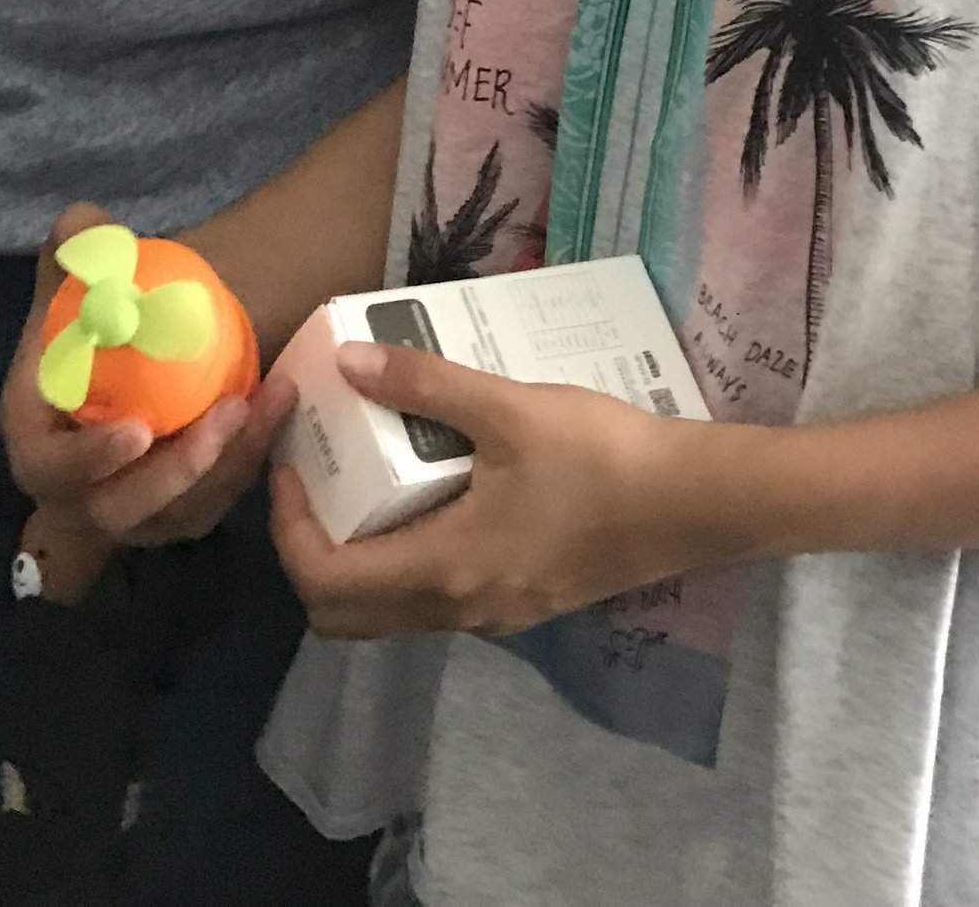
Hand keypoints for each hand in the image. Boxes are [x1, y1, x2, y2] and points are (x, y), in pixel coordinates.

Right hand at [0, 200, 295, 548]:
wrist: (167, 324)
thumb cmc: (119, 304)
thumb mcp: (97, 266)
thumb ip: (83, 244)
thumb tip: (81, 228)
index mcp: (39, 432)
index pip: (46, 466)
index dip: (84, 460)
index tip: (138, 431)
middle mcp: (80, 484)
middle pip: (115, 510)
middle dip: (172, 474)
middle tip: (224, 415)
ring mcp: (134, 504)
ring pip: (176, 513)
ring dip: (225, 464)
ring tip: (264, 400)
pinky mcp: (182, 506)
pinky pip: (215, 502)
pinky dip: (248, 460)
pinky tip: (276, 405)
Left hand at [268, 340, 730, 636]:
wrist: (691, 504)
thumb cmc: (600, 457)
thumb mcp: (509, 408)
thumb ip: (425, 386)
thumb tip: (348, 362)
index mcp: (442, 570)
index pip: (325, 580)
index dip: (288, 528)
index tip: (288, 470)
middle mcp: (455, 611)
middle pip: (346, 612)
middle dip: (311, 552)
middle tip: (315, 482)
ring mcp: (490, 616)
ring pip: (390, 611)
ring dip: (359, 557)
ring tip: (367, 477)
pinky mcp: (519, 603)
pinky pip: (434, 598)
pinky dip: (406, 557)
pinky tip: (433, 491)